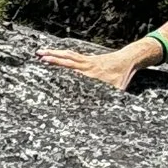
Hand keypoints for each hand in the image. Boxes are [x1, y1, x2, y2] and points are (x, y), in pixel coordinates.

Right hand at [39, 42, 156, 94]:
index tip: (45, 62)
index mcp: (89, 73)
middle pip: (66, 58)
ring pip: (68, 54)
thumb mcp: (117, 90)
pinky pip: (74, 55)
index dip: (57, 64)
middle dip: (51, 56)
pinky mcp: (89, 58)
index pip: (70, 68)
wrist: (128, 59)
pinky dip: (65, 53)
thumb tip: (106, 116)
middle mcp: (86, 64)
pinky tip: (59, 53)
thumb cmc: (122, 76)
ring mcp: (87, 60)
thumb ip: (110, 100)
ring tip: (42, 51)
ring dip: (55, 52)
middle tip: (38, 54)